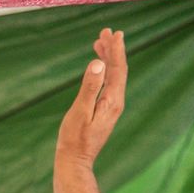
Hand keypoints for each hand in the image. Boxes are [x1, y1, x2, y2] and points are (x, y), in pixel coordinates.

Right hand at [56, 28, 126, 170]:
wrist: (75, 161)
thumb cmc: (74, 138)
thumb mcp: (80, 111)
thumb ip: (90, 87)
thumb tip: (98, 63)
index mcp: (113, 100)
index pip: (118, 69)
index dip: (116, 50)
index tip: (113, 33)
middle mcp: (116, 102)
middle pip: (118, 70)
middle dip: (113, 50)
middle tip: (106, 32)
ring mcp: (111, 107)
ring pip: (114, 77)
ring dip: (108, 59)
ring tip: (100, 43)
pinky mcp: (105, 110)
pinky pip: (108, 85)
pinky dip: (104, 72)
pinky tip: (97, 68)